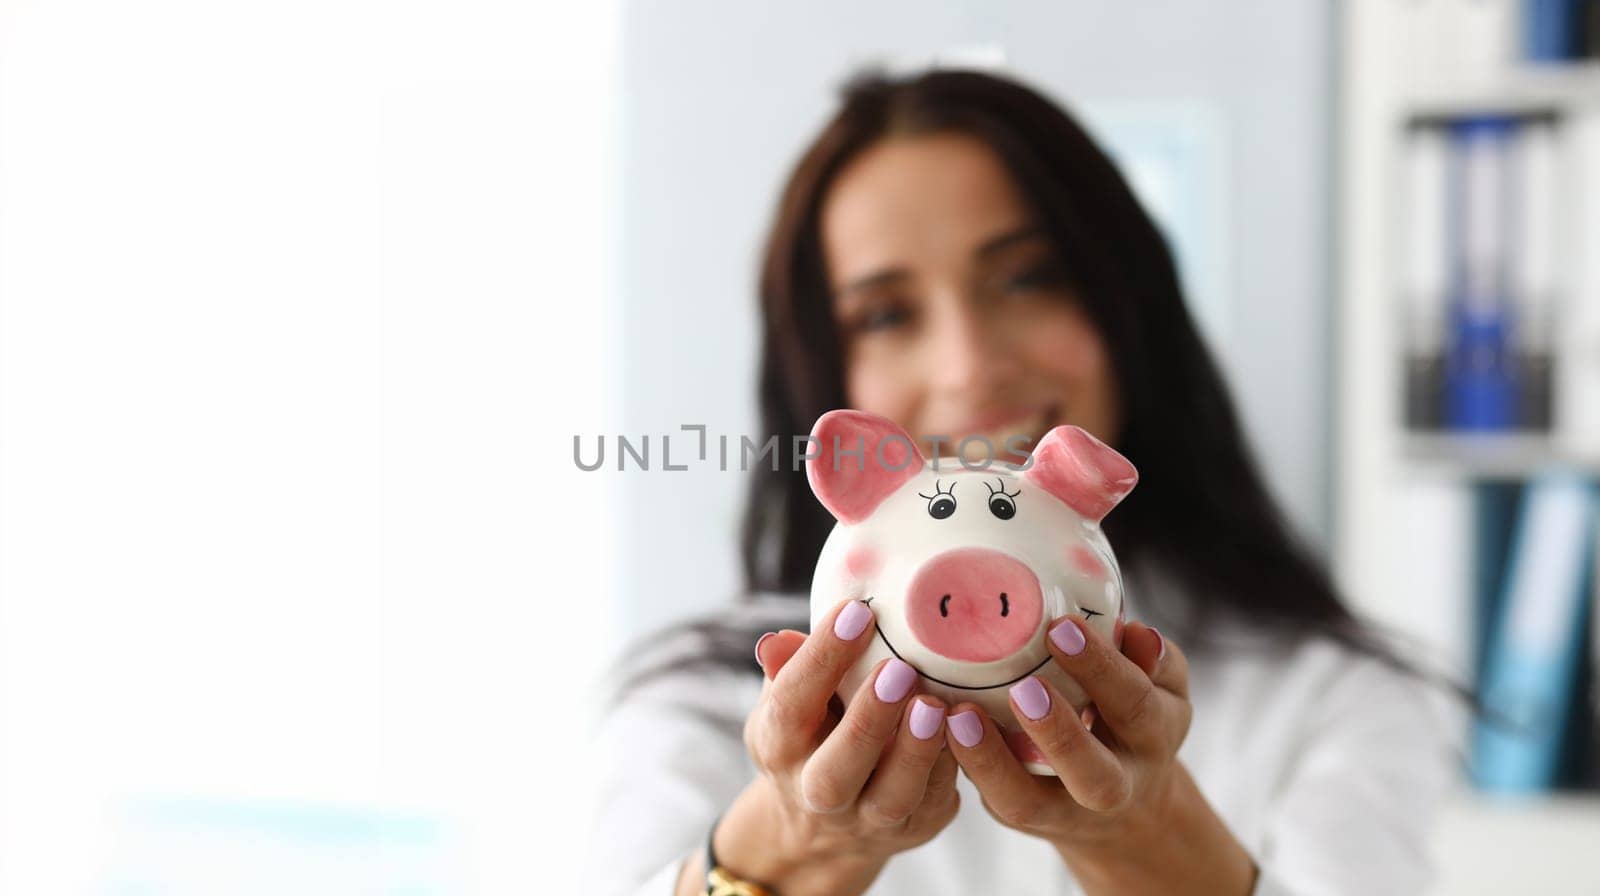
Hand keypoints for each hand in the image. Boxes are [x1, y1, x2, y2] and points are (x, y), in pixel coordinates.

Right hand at [712, 599, 960, 893]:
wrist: (822, 825)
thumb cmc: (812, 735)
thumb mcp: (787, 703)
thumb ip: (788, 669)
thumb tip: (779, 641)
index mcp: (780, 748)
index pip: (791, 704)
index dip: (821, 658)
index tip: (856, 611)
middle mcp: (817, 793)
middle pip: (836, 771)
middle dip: (868, 721)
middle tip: (900, 670)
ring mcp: (868, 819)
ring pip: (892, 797)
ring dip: (916, 752)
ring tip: (936, 706)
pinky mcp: (916, 827)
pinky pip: (937, 800)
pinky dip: (953, 764)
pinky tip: (966, 725)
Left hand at [942, 616, 1188, 852]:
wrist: (1128, 808)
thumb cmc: (1135, 721)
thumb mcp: (1162, 690)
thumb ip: (1155, 661)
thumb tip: (1137, 632)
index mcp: (1153, 738)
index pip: (1134, 703)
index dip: (1101, 668)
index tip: (1061, 627)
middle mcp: (1115, 786)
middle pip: (1093, 774)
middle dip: (1058, 733)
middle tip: (1023, 689)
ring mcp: (1065, 811)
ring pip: (1027, 803)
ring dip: (991, 762)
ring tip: (960, 715)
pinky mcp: (1023, 815)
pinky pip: (992, 799)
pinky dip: (966, 766)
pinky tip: (943, 726)